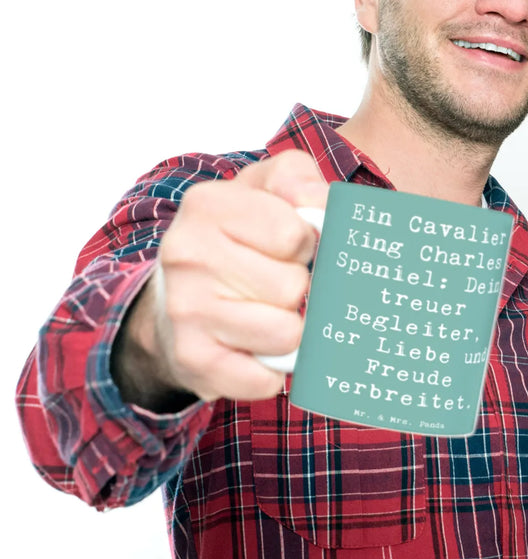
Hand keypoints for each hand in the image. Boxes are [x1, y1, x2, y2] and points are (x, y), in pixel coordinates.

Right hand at [113, 150, 327, 406]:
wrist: (176, 298)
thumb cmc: (239, 238)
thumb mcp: (266, 190)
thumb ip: (298, 179)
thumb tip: (321, 205)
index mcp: (207, 204)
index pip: (295, 235)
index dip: (304, 244)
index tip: (286, 246)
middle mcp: (186, 254)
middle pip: (293, 287)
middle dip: (296, 287)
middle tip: (270, 282)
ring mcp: (185, 310)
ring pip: (287, 334)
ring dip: (289, 329)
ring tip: (264, 312)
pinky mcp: (192, 360)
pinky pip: (266, 379)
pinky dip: (272, 370)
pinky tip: (253, 348)